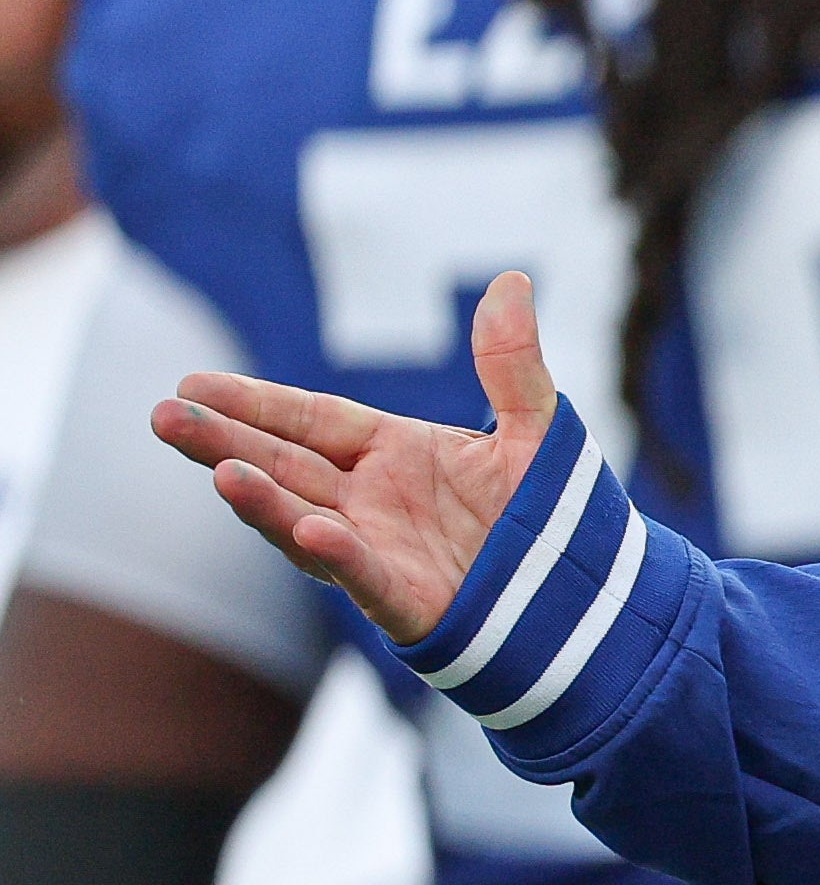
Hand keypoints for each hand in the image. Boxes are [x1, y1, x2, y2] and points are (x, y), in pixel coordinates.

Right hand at [147, 267, 558, 642]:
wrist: (590, 597)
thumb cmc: (549, 515)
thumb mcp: (537, 430)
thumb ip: (512, 363)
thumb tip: (512, 280)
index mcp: (392, 454)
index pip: (309, 421)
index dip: (252, 404)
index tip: (192, 385)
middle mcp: (372, 502)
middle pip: (284, 466)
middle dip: (224, 443)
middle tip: (163, 417)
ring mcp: (383, 553)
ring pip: (305, 522)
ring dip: (263, 501)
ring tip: (220, 473)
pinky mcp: (411, 604)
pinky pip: (368, 578)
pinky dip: (340, 555)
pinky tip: (310, 530)